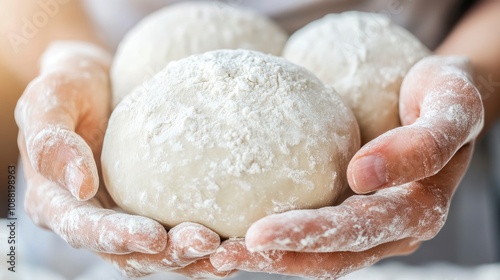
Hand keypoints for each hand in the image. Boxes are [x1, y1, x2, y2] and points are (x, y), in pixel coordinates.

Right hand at [16, 41, 228, 277]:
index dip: (118, 237)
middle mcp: (92, 220)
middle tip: (206, 243)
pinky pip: (177, 234)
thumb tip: (80, 187)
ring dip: (193, 258)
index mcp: (57, 203)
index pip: (85, 230)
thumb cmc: (71, 87)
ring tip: (229, 252)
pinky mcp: (153, 209)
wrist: (98, 83)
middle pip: (128, 252)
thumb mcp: (49, 101)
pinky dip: (205, 245)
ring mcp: (124, 218)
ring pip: (158, 254)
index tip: (154, 235)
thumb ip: (53, 141)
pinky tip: (234, 240)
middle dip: (168, 254)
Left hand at [210, 56, 483, 277]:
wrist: (445, 99)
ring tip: (219, 253)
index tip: (257, 234)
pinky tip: (239, 228)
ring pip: (317, 253)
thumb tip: (361, 176)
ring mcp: (368, 224)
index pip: (355, 231)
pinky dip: (278, 236)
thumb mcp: (453, 108)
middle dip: (276, 257)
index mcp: (416, 210)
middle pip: (329, 255)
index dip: (307, 236)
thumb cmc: (448, 95)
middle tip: (223, 253)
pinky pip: (312, 230)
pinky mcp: (349, 208)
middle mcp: (390, 228)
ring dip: (269, 257)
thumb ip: (422, 144)